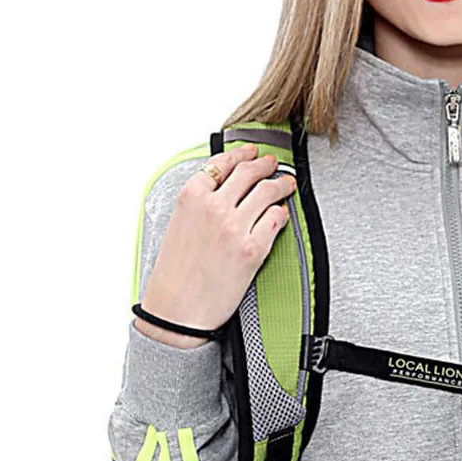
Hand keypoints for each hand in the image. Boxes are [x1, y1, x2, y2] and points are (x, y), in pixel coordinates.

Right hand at [136, 142, 296, 347]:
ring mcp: (235, 227)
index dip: (242, 154)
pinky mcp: (253, 249)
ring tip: (286, 184)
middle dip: (265, 164)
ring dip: (280, 184)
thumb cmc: (175, 272)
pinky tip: (281, 214)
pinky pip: (275, 220)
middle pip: (249, 172)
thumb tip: (224, 189)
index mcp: (192, 197)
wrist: (177, 309)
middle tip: (272, 164)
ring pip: (267, 192)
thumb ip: (200, 203)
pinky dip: (280, 214)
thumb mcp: (178, 224)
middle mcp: (214, 207)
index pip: (222, 163)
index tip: (252, 151)